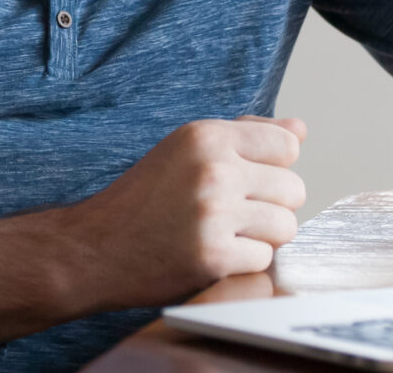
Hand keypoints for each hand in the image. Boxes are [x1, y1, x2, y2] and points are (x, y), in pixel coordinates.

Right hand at [0, 116, 307, 343]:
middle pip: (294, 188)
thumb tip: (300, 129)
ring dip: (263, 236)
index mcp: (205, 136)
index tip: (249, 180)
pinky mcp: (213, 257)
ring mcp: (213, 214)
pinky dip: (245, 263)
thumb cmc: (141, 198)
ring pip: (286, 226)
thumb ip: (245, 135)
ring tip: (227, 234)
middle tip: (236, 213)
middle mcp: (213, 170)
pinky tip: (214, 255)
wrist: (93, 247)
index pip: (288, 145)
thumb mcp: (186, 150)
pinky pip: (264, 259)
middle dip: (272, 205)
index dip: (274, 167)